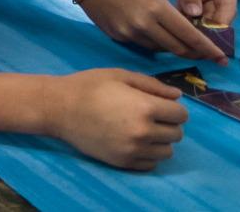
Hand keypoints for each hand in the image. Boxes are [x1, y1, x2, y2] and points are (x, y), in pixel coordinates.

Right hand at [46, 69, 186, 170]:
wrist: (59, 108)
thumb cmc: (89, 86)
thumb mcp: (120, 76)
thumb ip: (152, 85)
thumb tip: (177, 96)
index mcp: (146, 107)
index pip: (181, 115)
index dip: (172, 108)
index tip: (159, 104)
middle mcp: (144, 132)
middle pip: (176, 134)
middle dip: (167, 124)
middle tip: (149, 116)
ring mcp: (134, 150)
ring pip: (166, 151)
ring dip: (159, 140)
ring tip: (141, 130)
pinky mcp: (123, 162)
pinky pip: (151, 164)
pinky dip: (148, 154)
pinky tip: (133, 142)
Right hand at [79, 0, 224, 60]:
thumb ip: (168, 13)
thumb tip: (184, 32)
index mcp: (157, 9)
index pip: (191, 36)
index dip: (208, 49)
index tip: (222, 56)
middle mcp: (145, 25)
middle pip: (179, 48)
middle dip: (195, 53)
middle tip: (206, 54)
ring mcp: (130, 33)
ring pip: (161, 49)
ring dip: (174, 48)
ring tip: (183, 45)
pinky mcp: (118, 37)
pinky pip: (143, 45)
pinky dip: (154, 43)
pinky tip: (156, 36)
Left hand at [138, 0, 237, 31]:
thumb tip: (196, 15)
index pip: (228, 9)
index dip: (220, 25)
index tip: (208, 37)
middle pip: (217, 18)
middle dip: (207, 31)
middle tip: (193, 44)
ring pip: (203, 19)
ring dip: (195, 29)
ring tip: (183, 41)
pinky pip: (190, 15)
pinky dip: (185, 22)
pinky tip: (174, 31)